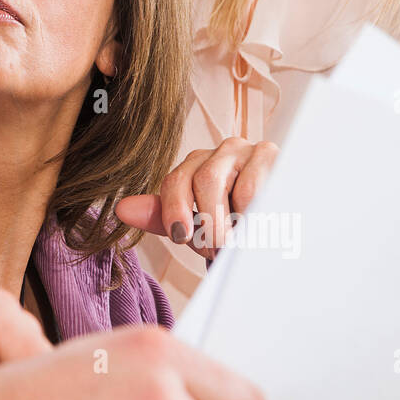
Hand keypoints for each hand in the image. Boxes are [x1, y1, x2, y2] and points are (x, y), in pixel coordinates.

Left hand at [114, 137, 278, 259]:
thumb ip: (161, 217)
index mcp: (196, 164)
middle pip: (205, 180)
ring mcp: (251, 150)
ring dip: (236, 224)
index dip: (176, 211)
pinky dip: (258, 216)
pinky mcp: (276, 158)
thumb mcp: (196, 226)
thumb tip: (122, 209)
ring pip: (236, 187)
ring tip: (242, 241)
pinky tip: (262, 227)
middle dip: (209, 223)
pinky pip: (262, 188)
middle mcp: (222, 151)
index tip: (182, 238)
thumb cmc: (232, 226)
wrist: (277, 229)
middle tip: (217, 250)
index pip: (176, 181)